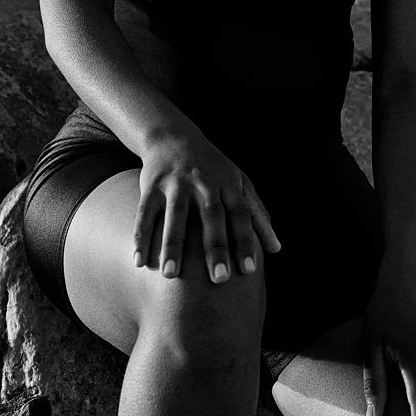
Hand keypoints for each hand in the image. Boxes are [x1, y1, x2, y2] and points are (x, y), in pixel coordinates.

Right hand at [132, 128, 282, 283]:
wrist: (173, 136)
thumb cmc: (214, 168)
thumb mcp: (239, 183)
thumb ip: (257, 215)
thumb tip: (276, 249)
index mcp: (228, 183)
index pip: (240, 213)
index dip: (246, 241)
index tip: (250, 270)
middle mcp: (203, 181)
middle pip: (211, 215)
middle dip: (215, 247)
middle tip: (219, 279)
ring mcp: (175, 183)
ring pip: (175, 216)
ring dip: (173, 245)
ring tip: (171, 275)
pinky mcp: (150, 185)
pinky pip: (144, 213)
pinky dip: (141, 237)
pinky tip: (138, 262)